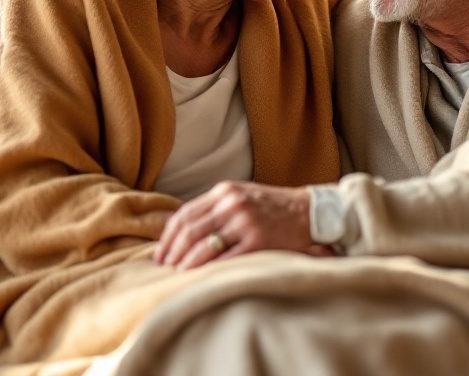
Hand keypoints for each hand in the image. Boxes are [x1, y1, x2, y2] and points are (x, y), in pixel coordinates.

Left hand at [152, 181, 312, 270]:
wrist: (308, 211)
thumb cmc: (272, 207)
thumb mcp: (241, 195)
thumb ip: (215, 207)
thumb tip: (182, 229)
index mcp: (224, 191)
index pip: (185, 214)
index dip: (168, 236)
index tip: (160, 252)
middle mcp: (232, 204)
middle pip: (190, 230)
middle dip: (173, 251)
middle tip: (165, 267)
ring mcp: (245, 222)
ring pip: (204, 245)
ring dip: (187, 263)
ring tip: (179, 274)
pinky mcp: (257, 240)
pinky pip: (225, 258)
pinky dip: (209, 269)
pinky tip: (201, 276)